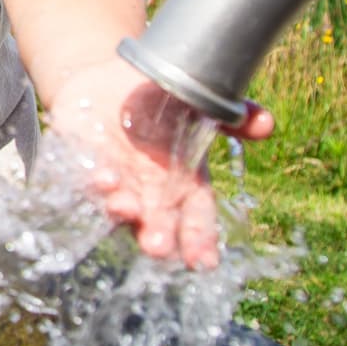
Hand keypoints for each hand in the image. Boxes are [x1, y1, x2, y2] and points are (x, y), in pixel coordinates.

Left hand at [46, 58, 273, 269]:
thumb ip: (235, 119)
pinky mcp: (79, 161)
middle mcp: (148, 192)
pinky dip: (91, 178)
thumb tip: (267, 123)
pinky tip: (99, 176)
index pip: (196, 218)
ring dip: (120, 208)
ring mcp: (114, 181)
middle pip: (155, 220)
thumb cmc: (165, 107)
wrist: (110, 83)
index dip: (200, 240)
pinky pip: (83, 175)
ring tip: (124, 207)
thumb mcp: (203, 109)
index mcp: (183, 185)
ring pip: (116, 203)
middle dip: (157, 234)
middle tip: (158, 247)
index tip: (204, 262)